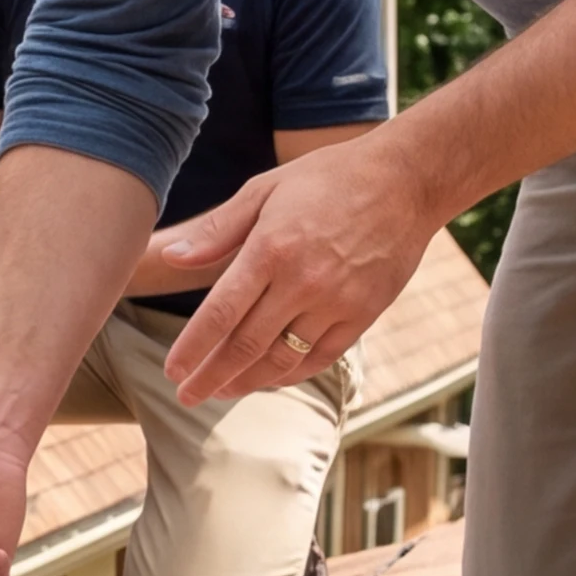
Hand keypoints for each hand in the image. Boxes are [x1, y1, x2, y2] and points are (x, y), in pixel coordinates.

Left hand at [144, 148, 435, 403]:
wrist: (405, 182)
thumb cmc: (327, 179)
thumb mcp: (265, 189)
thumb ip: (217, 230)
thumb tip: (170, 258)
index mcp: (270, 249)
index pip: (220, 313)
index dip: (193, 349)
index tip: (173, 372)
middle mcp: (302, 282)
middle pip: (246, 345)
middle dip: (211, 376)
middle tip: (186, 396)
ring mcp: (336, 302)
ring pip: (283, 359)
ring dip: (247, 382)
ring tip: (221, 391)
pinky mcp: (364, 314)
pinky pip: (321, 357)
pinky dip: (291, 374)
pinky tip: (268, 378)